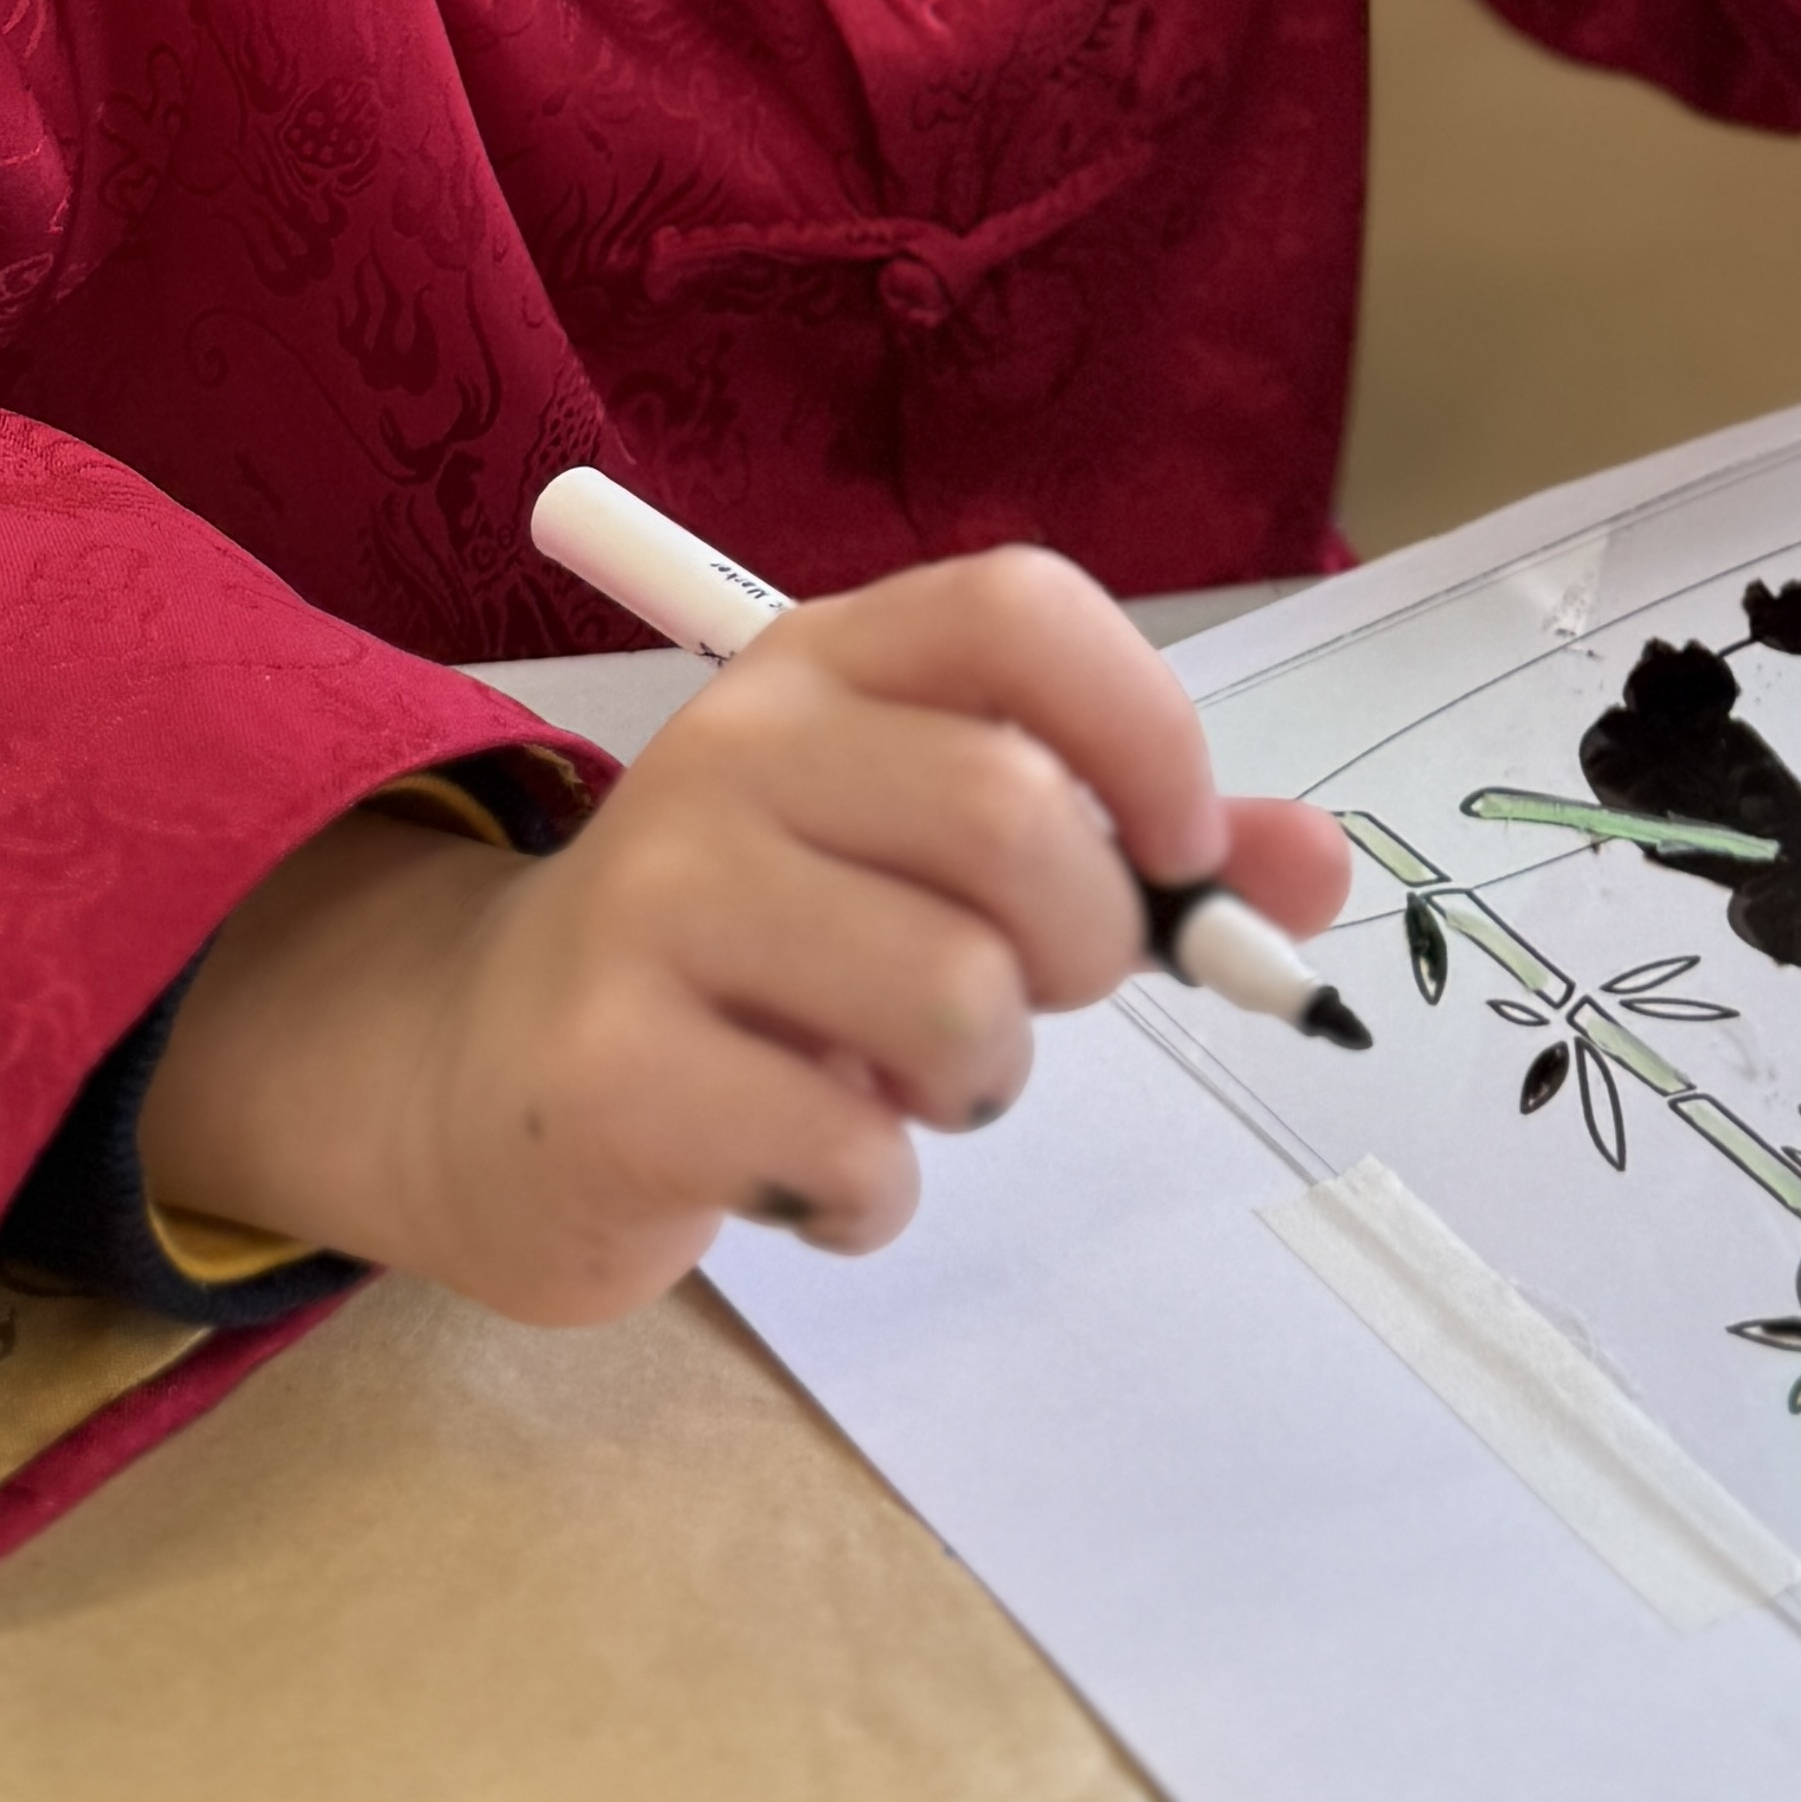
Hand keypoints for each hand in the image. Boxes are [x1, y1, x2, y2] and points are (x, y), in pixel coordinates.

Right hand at [134, 552, 1354, 1321]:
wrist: (485, 1072)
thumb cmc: (759, 957)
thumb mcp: (932, 864)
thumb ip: (1134, 856)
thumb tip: (1315, 872)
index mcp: (826, 665)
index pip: (1020, 610)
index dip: (1147, 727)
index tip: (1180, 854)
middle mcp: (736, 749)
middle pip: (1010, 810)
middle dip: (1089, 947)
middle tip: (1036, 1000)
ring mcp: (658, 901)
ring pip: (956, 994)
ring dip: (981, 1081)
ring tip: (899, 1081)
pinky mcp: (613, 1068)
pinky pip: (854, 1149)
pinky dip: (874, 1191)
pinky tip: (804, 1160)